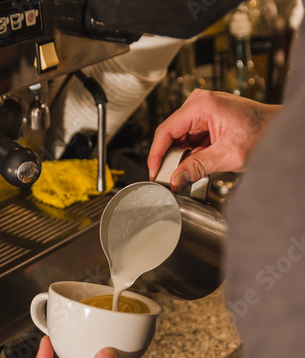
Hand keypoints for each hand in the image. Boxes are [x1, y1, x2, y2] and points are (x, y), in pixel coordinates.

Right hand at [148, 89, 279, 190]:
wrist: (277, 130)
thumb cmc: (261, 133)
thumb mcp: (226, 156)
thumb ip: (196, 168)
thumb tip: (175, 179)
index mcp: (202, 105)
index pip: (166, 130)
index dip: (156, 154)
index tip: (154, 172)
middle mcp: (199, 103)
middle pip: (171, 134)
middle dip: (170, 158)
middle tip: (173, 177)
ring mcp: (201, 111)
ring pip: (179, 138)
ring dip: (182, 156)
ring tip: (192, 170)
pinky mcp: (205, 120)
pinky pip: (189, 139)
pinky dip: (190, 153)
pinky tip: (198, 162)